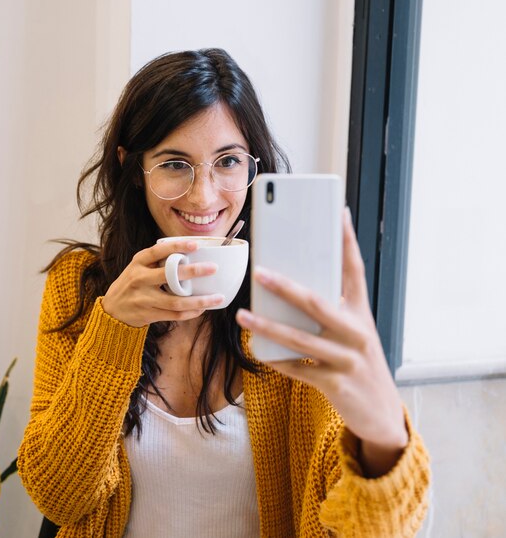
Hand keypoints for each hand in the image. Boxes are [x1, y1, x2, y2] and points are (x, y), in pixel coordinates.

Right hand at [101, 239, 223, 327]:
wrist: (112, 309)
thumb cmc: (132, 283)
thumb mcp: (138, 266)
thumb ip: (158, 260)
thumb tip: (191, 251)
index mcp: (138, 262)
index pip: (157, 251)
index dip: (176, 246)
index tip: (196, 244)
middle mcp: (139, 279)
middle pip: (169, 276)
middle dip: (193, 272)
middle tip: (213, 268)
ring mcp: (144, 298)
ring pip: (176, 301)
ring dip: (199, 300)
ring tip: (217, 298)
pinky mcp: (149, 314)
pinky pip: (174, 315)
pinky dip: (191, 312)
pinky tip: (203, 308)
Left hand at [236, 209, 407, 475]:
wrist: (382, 411)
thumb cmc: (359, 362)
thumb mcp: (353, 332)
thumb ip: (331, 311)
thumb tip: (290, 286)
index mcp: (361, 313)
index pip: (355, 270)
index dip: (348, 241)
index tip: (340, 212)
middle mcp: (358, 333)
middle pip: (317, 303)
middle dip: (285, 287)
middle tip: (259, 271)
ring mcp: (348, 360)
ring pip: (300, 340)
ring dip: (267, 327)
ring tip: (242, 315)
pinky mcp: (336, 385)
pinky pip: (299, 370)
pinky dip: (278, 361)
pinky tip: (260, 352)